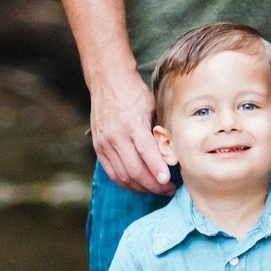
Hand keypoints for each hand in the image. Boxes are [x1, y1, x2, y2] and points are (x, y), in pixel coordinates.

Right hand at [91, 69, 173, 193]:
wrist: (108, 81)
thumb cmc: (135, 93)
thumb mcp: (153, 107)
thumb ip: (160, 130)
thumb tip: (172, 154)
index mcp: (132, 124)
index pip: (146, 153)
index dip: (157, 169)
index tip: (168, 182)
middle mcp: (116, 136)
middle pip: (134, 169)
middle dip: (153, 184)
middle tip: (169, 189)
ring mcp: (104, 143)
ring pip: (122, 175)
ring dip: (141, 187)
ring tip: (157, 189)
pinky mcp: (98, 147)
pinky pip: (111, 172)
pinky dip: (126, 182)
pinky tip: (139, 184)